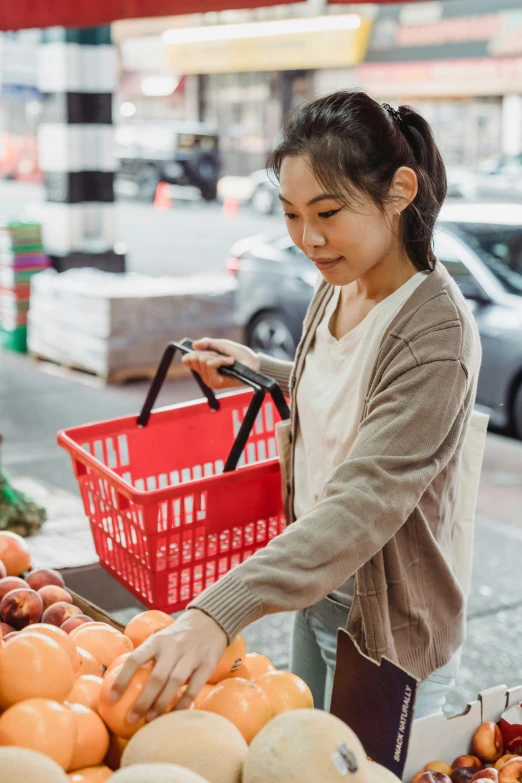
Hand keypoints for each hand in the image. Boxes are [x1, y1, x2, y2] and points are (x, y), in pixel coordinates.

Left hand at [109, 609, 227, 721]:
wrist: (211, 620)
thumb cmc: (178, 635)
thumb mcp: (161, 638)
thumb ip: (146, 656)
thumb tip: (121, 682)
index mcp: (157, 640)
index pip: (135, 658)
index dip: (122, 679)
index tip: (110, 698)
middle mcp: (174, 646)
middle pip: (157, 676)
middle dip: (143, 700)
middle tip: (131, 719)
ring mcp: (192, 655)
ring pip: (175, 682)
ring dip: (161, 703)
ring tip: (151, 720)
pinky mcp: (208, 664)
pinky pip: (194, 687)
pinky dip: (183, 703)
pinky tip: (174, 715)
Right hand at [182, 338, 259, 388]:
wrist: (253, 363)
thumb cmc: (239, 355)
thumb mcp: (222, 345)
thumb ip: (208, 344)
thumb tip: (194, 344)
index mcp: (204, 367)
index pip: (187, 360)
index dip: (193, 353)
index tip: (202, 350)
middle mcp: (204, 375)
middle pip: (196, 358)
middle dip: (210, 352)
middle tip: (222, 356)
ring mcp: (209, 380)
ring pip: (203, 360)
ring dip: (218, 356)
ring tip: (228, 360)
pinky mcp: (215, 383)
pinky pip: (211, 365)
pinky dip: (221, 360)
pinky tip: (230, 362)